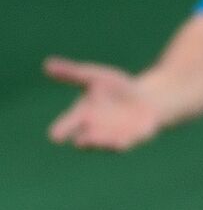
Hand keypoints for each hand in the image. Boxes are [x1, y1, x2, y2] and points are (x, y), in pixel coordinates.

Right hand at [45, 56, 160, 150]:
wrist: (148, 97)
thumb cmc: (117, 87)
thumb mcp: (95, 77)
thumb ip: (72, 73)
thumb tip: (46, 64)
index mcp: (81, 115)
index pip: (66, 125)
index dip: (60, 130)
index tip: (55, 135)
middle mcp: (93, 130)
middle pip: (83, 140)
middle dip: (83, 140)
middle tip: (80, 140)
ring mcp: (110, 137)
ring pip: (102, 145)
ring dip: (100, 143)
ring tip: (97, 139)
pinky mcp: (129, 140)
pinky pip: (123, 145)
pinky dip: (121, 144)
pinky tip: (122, 141)